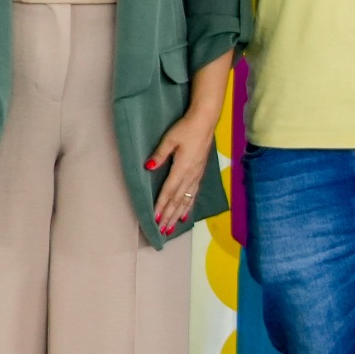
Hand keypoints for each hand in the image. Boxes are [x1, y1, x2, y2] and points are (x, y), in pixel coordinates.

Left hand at [146, 114, 217, 236]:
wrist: (205, 122)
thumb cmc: (186, 128)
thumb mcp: (170, 139)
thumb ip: (160, 154)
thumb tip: (149, 167)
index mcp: (182, 168)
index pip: (169, 191)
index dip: (161, 206)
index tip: (155, 219)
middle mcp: (190, 175)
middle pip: (177, 200)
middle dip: (168, 216)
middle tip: (161, 231)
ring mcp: (196, 175)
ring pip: (186, 200)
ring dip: (177, 215)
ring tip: (170, 228)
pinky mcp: (199, 173)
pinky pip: (193, 194)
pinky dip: (188, 206)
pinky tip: (185, 215)